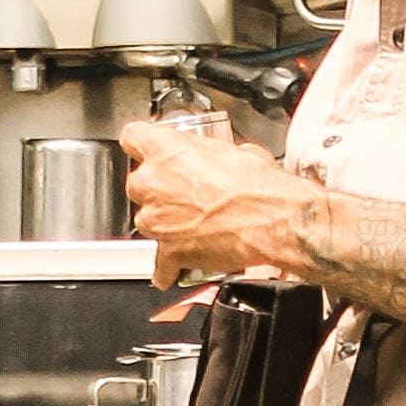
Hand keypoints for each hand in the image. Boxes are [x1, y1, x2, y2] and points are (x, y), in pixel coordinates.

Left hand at [120, 116, 313, 280]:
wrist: (273, 221)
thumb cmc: (258, 185)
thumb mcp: (236, 151)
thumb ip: (211, 153)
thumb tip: (218, 159)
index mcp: (166, 149)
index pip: (132, 137)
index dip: (142, 145)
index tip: (148, 151)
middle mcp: (152, 182)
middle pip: (138, 182)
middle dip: (158, 189)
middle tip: (184, 193)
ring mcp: (156, 219)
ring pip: (147, 219)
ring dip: (165, 223)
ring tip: (193, 225)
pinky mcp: (168, 252)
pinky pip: (160, 265)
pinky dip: (168, 268)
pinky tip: (178, 266)